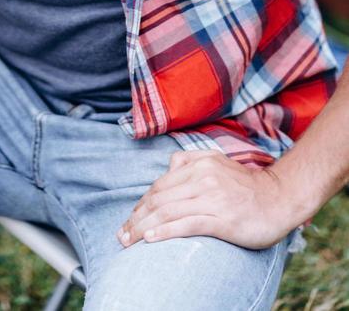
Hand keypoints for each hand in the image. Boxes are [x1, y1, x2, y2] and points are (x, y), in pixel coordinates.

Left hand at [117, 149, 294, 249]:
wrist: (280, 199)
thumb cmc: (247, 186)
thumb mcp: (218, 163)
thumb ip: (192, 161)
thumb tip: (170, 166)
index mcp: (199, 163)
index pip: (160, 185)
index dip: (141, 204)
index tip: (129, 220)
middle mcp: (202, 177)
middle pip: (159, 198)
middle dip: (136, 218)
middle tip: (121, 235)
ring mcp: (212, 197)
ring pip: (168, 211)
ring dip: (144, 228)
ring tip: (129, 241)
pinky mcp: (222, 218)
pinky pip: (187, 224)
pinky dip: (165, 231)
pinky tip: (151, 239)